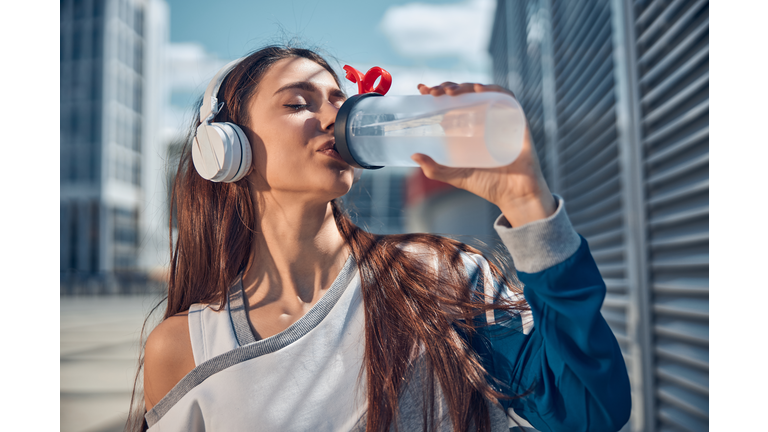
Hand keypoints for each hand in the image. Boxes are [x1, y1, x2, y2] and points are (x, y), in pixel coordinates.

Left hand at [412, 82, 555, 227]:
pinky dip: (493, 90)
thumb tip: (414, 155)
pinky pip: (506, 98)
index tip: (422, 89)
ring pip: (483, 91)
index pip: (452, 102)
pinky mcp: (516, 119)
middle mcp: (484, 118)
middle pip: (466, 93)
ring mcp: (500, 117)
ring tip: (450, 91)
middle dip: (448, 87)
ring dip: (466, 86)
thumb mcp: (456, 176)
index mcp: (469, 127)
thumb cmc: (489, 185)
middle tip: (433, 92)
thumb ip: (435, 169)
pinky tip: (478, 90)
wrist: (515, 195)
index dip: (438, 91)